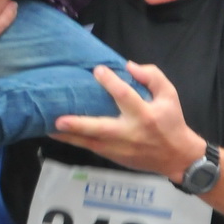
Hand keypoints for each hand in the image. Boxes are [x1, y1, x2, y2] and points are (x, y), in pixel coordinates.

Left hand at [52, 61, 205, 180]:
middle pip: (101, 128)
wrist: (176, 157)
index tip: (97, 70)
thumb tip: (128, 66)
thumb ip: (152, 77)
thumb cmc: (171, 121)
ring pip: (90, 143)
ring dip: (68, 137)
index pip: (125, 96)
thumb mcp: (170, 95)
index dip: (111, 82)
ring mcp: (119, 148)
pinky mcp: (113, 156)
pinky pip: (90, 148)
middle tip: (59, 120)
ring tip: (47, 128)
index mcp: (145, 115)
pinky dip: (74, 142)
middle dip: (80, 125)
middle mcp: (129, 132)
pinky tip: (58, 135)